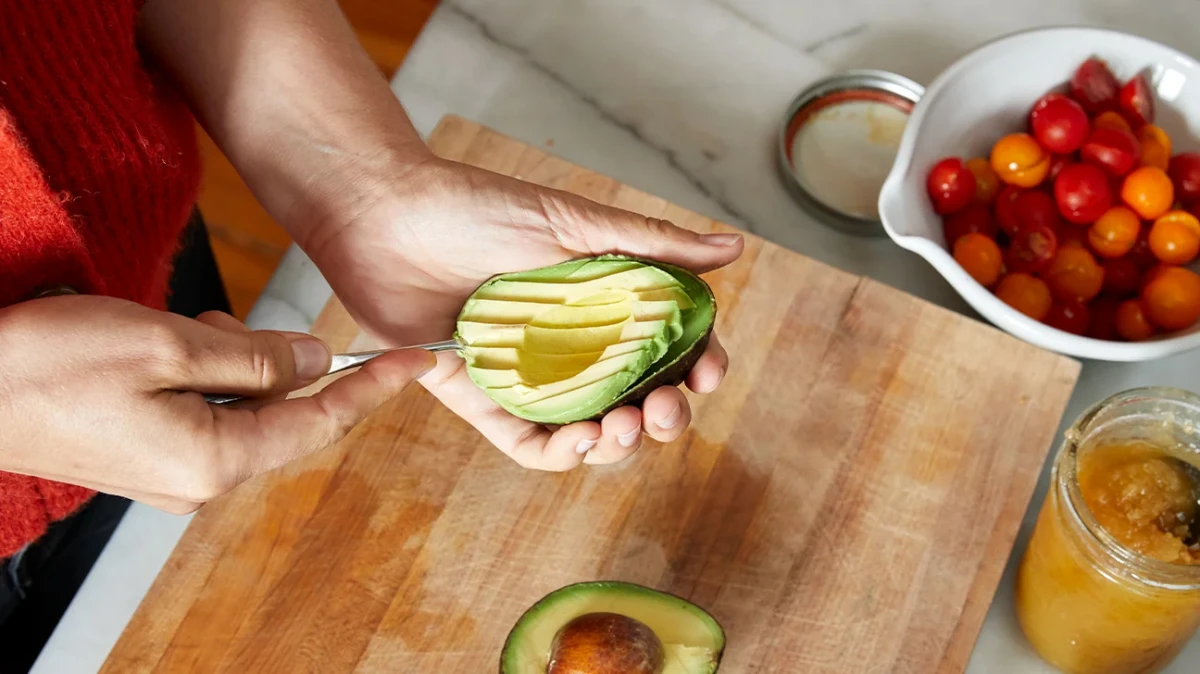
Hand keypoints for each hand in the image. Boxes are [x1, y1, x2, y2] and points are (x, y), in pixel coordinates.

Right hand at [0, 295, 433, 511]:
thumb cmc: (48, 363)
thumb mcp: (168, 343)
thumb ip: (256, 358)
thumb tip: (315, 362)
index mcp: (215, 460)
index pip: (322, 423)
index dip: (374, 387)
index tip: (419, 359)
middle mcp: (200, 480)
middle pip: (282, 416)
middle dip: (278, 362)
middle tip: (227, 320)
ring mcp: (171, 474)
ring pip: (242, 409)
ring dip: (235, 362)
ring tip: (188, 328)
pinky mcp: (146, 457)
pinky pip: (206, 413)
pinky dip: (207, 374)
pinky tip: (172, 346)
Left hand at [296, 156, 743, 471]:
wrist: (384, 217)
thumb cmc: (476, 207)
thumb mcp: (573, 221)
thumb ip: (652, 243)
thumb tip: (733, 249)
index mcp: (603, 304)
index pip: (667, 348)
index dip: (696, 367)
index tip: (708, 374)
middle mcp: (573, 347)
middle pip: (636, 400)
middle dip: (663, 417)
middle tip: (663, 412)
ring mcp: (531, 378)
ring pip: (590, 432)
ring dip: (618, 444)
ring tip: (623, 428)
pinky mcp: (484, 401)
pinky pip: (529, 444)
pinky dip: (560, 455)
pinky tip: (579, 442)